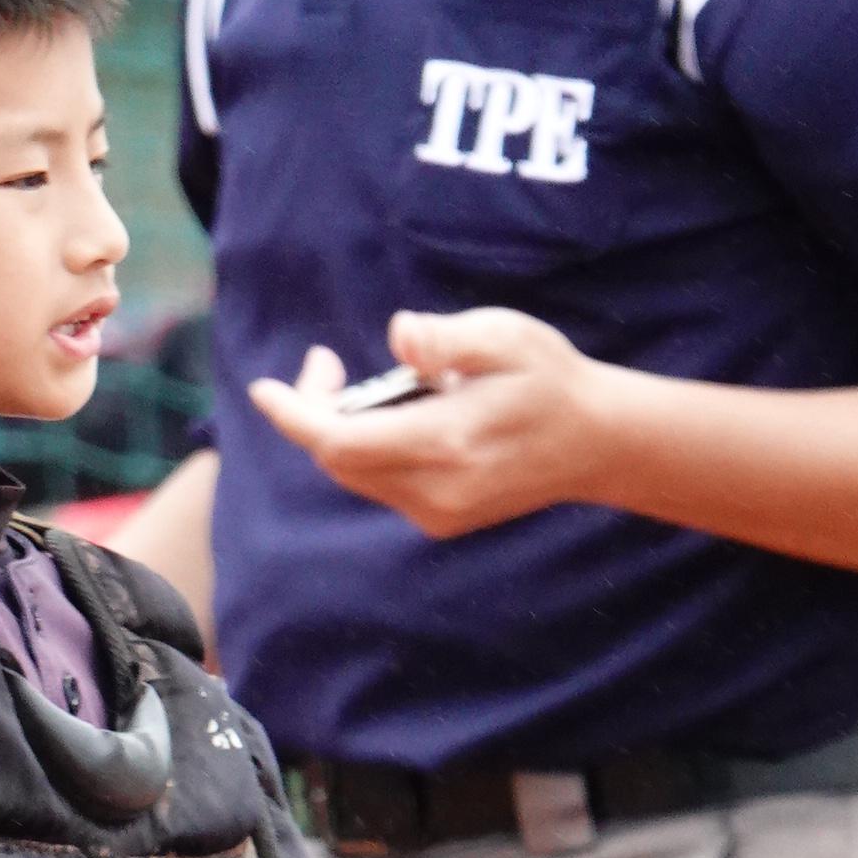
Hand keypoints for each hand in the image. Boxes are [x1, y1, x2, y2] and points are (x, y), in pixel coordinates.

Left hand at [247, 310, 629, 541]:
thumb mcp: (506, 336)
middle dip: (316, 413)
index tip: (264, 389)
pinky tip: (401, 416)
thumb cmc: (548, 377)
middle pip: (338, 461)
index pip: (341, 442)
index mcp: (446, 442)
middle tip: (329, 363)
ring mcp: (436, 513)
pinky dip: (368, 449)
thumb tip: (400, 336)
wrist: (593, 443)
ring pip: (354, 475)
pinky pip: (379, 484)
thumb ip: (447, 338)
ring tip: (374, 386)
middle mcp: (435, 490)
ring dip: (342, 430)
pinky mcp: (439, 521)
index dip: (295, 417)